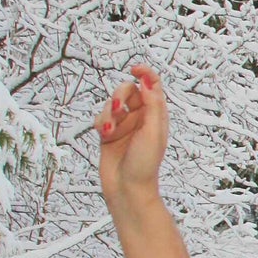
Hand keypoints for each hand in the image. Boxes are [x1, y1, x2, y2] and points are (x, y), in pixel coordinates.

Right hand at [94, 61, 168, 210]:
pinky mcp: (109, 133)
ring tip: (110, 129)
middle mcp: (141, 118)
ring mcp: (124, 125)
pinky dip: (100, 122)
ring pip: (111, 104)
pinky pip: (100, 117)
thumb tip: (148, 81)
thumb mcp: (152, 132)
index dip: (145, 74)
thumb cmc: (144, 165)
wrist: (127, 188)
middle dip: (119, 95)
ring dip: (108, 113)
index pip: (152, 86)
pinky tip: (104, 134)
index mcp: (156, 115)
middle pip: (128, 90)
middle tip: (118, 106)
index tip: (134, 69)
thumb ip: (152, 105)